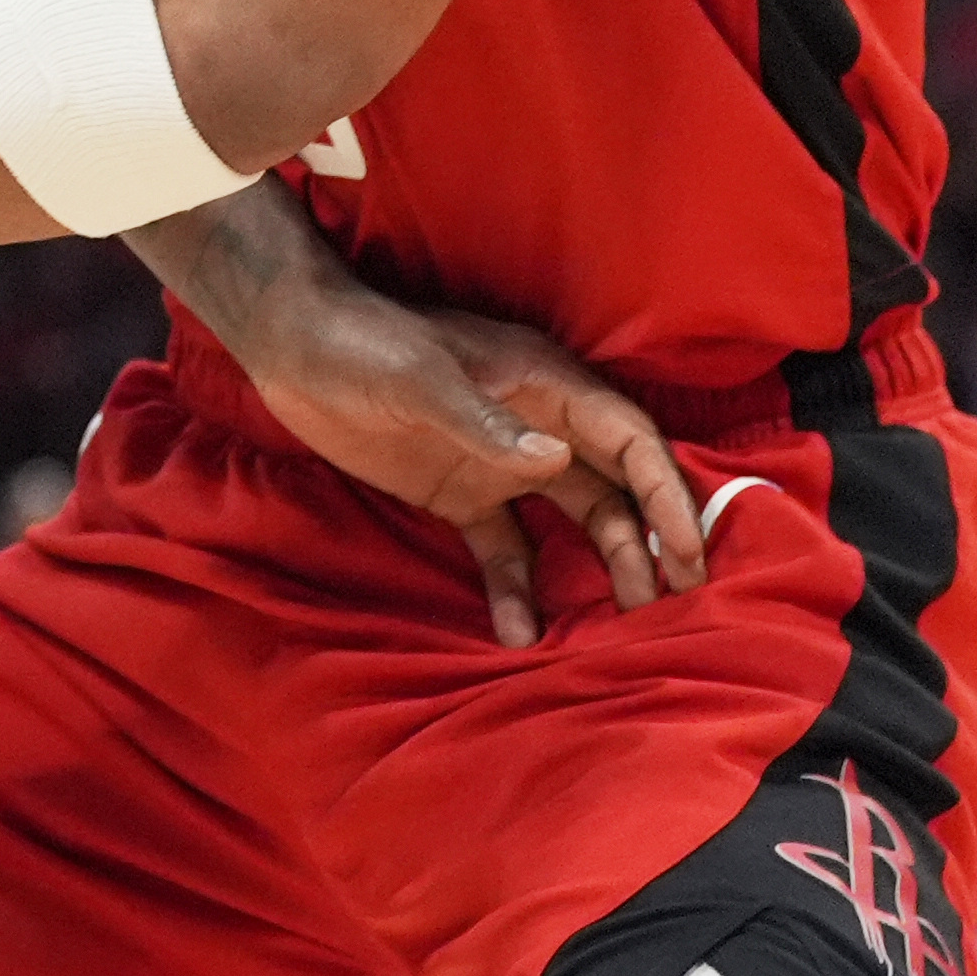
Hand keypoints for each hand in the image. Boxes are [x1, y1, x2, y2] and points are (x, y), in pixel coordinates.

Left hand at [231, 292, 707, 647]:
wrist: (291, 346)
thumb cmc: (361, 344)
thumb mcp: (419, 378)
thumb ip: (485, 421)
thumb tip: (556, 461)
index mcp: (543, 385)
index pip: (628, 439)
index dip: (664, 491)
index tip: (685, 549)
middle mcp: (536, 427)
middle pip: (612, 488)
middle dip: (645, 540)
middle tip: (669, 601)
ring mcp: (498, 463)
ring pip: (570, 522)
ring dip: (593, 569)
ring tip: (614, 627)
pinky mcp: (459, 495)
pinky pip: (504, 548)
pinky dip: (516, 588)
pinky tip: (517, 631)